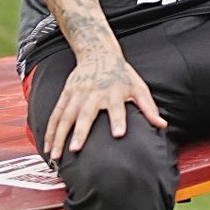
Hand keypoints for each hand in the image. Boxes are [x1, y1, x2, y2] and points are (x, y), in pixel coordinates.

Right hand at [43, 51, 166, 160]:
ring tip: (55, 155)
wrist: (98, 54)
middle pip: (85, 114)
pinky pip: (55, 115)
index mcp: (114, 92)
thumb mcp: (139, 87)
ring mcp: (77, 94)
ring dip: (59, 136)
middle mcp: (93, 93)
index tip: (119, 134)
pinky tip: (46, 147)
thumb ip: (149, 107)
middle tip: (76, 149)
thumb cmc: (122, 75)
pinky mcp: (66, 95)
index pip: (117, 107)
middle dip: (80, 132)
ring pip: (65, 117)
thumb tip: (162, 125)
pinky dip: (50, 131)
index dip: (118, 120)